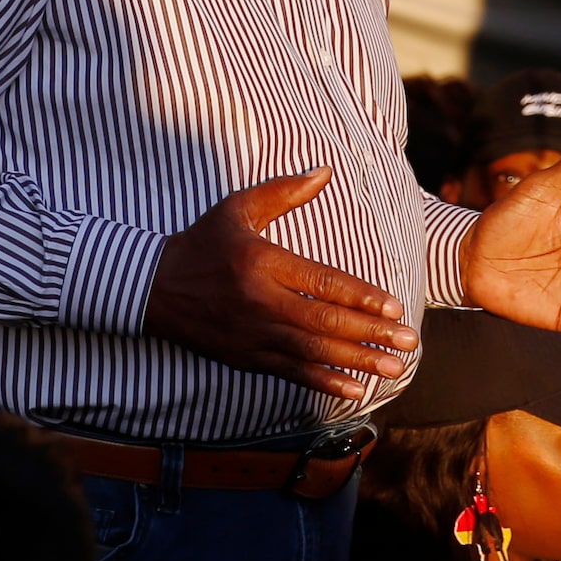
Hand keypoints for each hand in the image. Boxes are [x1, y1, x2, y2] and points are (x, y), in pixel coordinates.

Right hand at [141, 169, 421, 397]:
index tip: (395, 307)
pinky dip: (324, 381)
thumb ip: (283, 191)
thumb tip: (325, 171)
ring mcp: (252, 334)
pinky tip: (354, 388)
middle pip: (325, 321)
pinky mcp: (245, 357)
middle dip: (372, 334)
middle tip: (410, 343)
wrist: (151, 287)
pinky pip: (291, 373)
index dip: (361, 297)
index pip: (322, 282)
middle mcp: (260, 301)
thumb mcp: (236, 209)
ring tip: (394, 368)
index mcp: (262, 263)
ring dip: (357, 361)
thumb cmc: (199, 243)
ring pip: (313, 351)